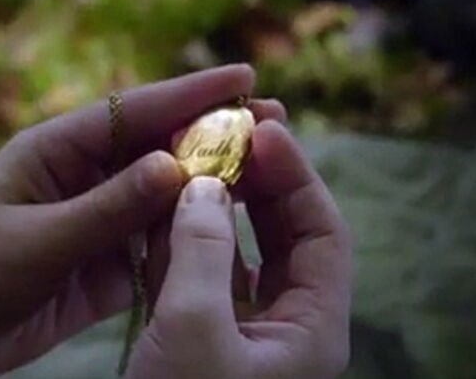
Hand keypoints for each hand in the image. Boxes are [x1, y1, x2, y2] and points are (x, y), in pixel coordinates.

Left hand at [0, 65, 286, 377]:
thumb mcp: (36, 241)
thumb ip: (106, 208)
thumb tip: (174, 165)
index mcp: (52, 151)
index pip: (131, 112)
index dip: (191, 93)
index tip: (246, 78)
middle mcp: (77, 178)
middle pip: (156, 148)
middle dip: (213, 135)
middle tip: (278, 122)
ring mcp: (91, 221)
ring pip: (160, 197)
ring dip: (209, 187)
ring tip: (270, 176)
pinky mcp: (97, 265)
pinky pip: (151, 245)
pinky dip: (186, 240)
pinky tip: (229, 235)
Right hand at [129, 122, 351, 377]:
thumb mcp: (194, 327)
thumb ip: (202, 249)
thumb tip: (204, 183)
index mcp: (311, 331)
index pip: (322, 234)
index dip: (295, 176)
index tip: (261, 131)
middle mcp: (284, 331)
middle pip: (282, 238)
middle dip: (254, 183)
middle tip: (225, 133)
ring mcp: (240, 338)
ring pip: (232, 256)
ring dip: (208, 210)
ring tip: (183, 162)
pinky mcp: (197, 344)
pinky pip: (196, 281)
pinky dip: (176, 246)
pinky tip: (153, 213)